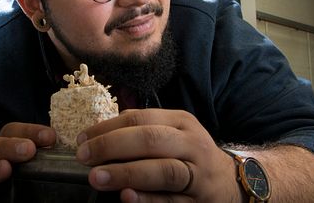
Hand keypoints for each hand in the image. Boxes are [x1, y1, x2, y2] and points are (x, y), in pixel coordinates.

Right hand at [0, 122, 55, 201]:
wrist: (32, 202)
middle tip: (28, 150)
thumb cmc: (37, 176)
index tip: (50, 137)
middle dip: (8, 145)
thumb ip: (50, 155)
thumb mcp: (45, 163)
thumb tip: (72, 148)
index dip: (29, 130)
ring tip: (5, 169)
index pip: (13, 131)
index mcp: (9, 146)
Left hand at [75, 109, 239, 201]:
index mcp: (182, 122)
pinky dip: (148, 200)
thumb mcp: (175, 134)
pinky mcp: (197, 202)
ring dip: (127, 173)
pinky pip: (171, 201)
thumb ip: (143, 130)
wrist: (231, 184)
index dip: (107, 128)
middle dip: (113, 146)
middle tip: (84, 157)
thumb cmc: (191, 156)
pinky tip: (127, 197)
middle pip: (150, 140)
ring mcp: (198, 175)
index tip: (82, 140)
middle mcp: (192, 145)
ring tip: (98, 178)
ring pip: (163, 170)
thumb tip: (99, 133)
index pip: (140, 118)